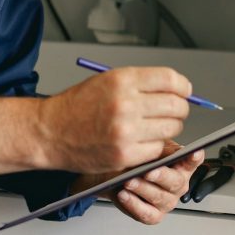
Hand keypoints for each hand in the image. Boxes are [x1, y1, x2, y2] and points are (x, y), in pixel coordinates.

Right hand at [41, 66, 191, 172]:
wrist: (50, 131)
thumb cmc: (77, 106)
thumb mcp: (107, 81)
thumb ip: (140, 83)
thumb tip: (175, 89)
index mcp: (122, 79)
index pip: (171, 80)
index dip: (183, 87)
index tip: (184, 91)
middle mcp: (126, 103)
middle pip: (177, 106)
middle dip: (179, 109)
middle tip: (172, 111)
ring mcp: (126, 130)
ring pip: (171, 129)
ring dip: (168, 128)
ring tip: (153, 126)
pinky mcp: (125, 154)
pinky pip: (157, 149)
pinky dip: (154, 146)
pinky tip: (140, 140)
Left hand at [111, 142, 204, 224]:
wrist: (118, 174)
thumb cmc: (139, 159)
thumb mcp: (149, 148)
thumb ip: (159, 147)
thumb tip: (163, 142)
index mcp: (181, 166)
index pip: (192, 161)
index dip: (194, 158)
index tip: (194, 152)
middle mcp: (178, 185)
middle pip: (175, 182)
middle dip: (160, 176)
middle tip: (147, 171)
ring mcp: (168, 201)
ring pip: (159, 197)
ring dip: (142, 189)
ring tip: (128, 181)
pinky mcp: (154, 215)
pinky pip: (147, 214)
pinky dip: (134, 205)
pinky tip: (124, 194)